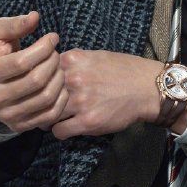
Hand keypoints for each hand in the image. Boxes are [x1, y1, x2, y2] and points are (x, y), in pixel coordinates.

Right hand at [0, 11, 68, 132]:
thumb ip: (14, 24)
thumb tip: (35, 16)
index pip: (22, 62)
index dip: (44, 47)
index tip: (53, 37)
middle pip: (36, 80)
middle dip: (53, 62)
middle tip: (56, 53)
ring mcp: (7, 115)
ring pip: (45, 98)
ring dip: (60, 78)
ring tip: (59, 67)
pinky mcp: (20, 125)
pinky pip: (50, 115)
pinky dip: (62, 98)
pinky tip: (60, 84)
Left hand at [50, 50, 164, 139]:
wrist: (147, 88)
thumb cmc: (123, 69)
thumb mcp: (97, 55)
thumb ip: (74, 61)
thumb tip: (53, 68)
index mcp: (73, 60)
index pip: (40, 71)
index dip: (40, 81)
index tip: (41, 88)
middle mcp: (73, 79)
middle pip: (40, 94)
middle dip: (39, 102)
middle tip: (42, 107)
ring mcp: (79, 102)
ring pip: (46, 114)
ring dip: (48, 118)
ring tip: (54, 118)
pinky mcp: (87, 122)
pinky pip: (59, 131)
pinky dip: (59, 131)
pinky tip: (67, 127)